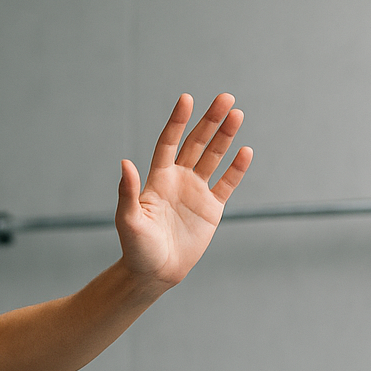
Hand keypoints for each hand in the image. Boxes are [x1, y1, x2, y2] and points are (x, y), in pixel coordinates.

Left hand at [116, 93, 252, 286]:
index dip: (177, 122)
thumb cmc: (137, 248)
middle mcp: (178, 180)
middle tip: (226, 98)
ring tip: (237, 114)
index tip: (187, 99)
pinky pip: (227, 183)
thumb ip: (128, 192)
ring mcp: (196, 192)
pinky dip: (237, 168)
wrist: (155, 272)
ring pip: (213, 157)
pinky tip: (245, 151)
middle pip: (196, 143)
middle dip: (210, 121)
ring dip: (225, 137)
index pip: (169, 142)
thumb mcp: (128, 220)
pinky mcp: (212, 208)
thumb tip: (125, 162)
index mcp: (157, 179)